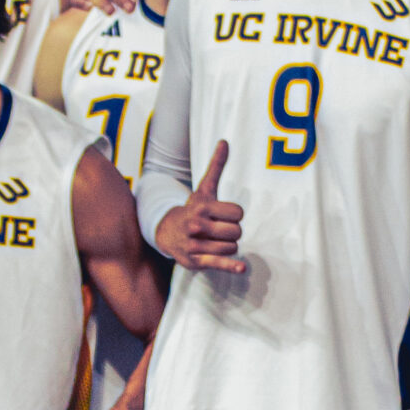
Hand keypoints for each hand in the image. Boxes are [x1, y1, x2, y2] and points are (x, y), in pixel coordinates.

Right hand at [156, 141, 246, 273]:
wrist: (167, 231)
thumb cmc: (193, 209)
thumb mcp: (204, 189)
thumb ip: (216, 167)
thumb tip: (225, 142)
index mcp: (202, 207)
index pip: (238, 214)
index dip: (235, 215)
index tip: (223, 215)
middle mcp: (197, 225)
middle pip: (236, 232)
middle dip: (231, 232)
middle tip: (218, 229)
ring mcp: (195, 244)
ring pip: (231, 248)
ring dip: (228, 246)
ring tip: (214, 241)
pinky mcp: (194, 261)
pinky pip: (218, 264)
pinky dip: (231, 267)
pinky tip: (241, 268)